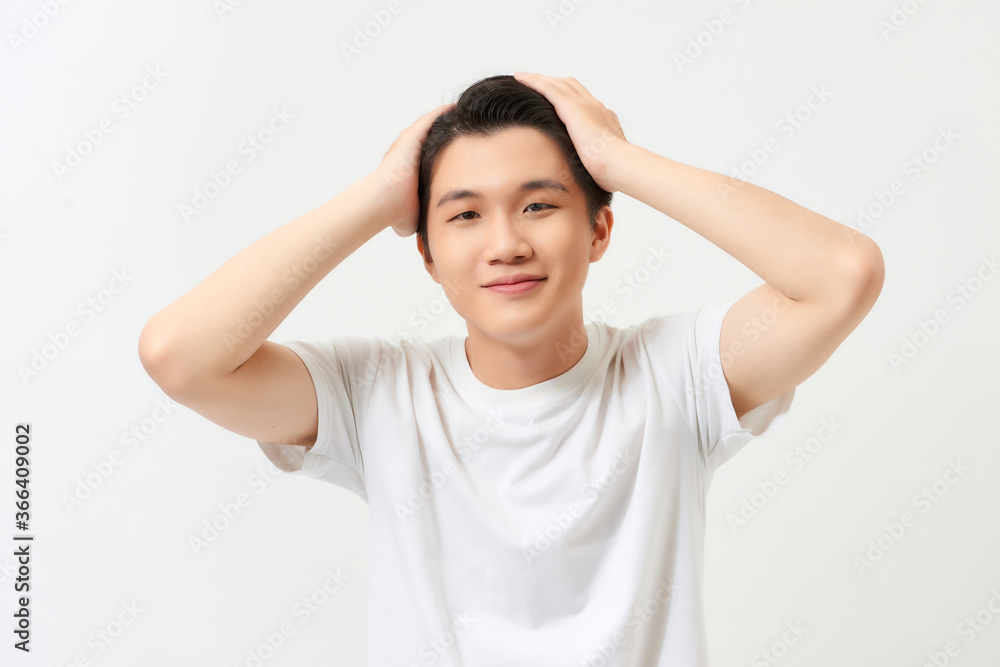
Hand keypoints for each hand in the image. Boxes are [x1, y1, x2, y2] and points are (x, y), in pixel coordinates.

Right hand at [374, 102, 455, 236]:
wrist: (382, 202)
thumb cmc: (394, 213)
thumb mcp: (412, 218)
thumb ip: (421, 219)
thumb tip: (426, 236)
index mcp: (408, 170)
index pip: (428, 158)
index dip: (442, 153)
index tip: (457, 152)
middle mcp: (407, 154)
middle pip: (429, 138)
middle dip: (444, 133)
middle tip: (463, 127)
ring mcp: (407, 144)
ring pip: (429, 126)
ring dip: (444, 120)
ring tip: (461, 113)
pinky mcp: (410, 138)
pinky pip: (430, 120)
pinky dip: (442, 113)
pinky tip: (455, 108)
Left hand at [513, 71, 628, 191]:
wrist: (619, 165)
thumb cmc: (613, 171)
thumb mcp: (603, 162)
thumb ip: (593, 160)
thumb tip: (587, 171)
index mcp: (603, 118)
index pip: (583, 100)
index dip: (567, 94)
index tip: (554, 96)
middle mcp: (595, 107)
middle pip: (569, 86)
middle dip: (552, 82)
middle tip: (534, 81)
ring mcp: (584, 105)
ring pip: (557, 84)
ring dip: (539, 78)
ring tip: (522, 77)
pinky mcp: (573, 108)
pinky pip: (549, 89)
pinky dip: (534, 81)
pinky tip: (521, 78)